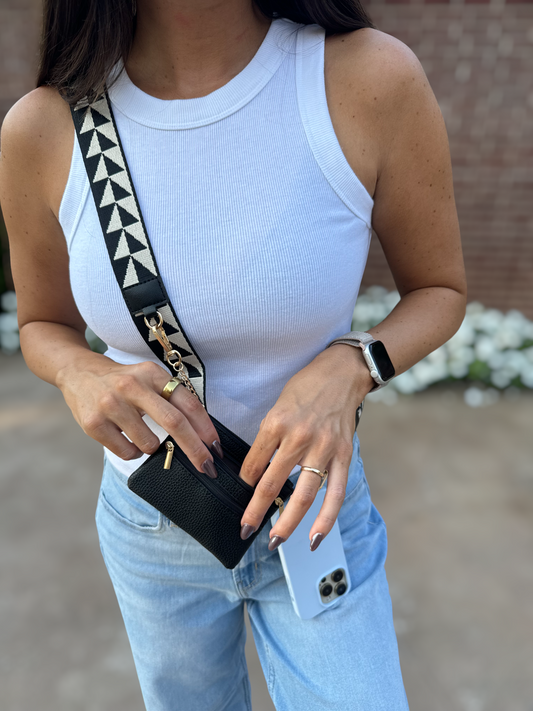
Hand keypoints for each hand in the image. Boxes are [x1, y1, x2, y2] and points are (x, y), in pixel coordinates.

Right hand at [57, 354, 220, 475]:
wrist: (79, 373)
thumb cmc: (123, 382)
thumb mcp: (149, 378)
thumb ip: (172, 399)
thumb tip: (202, 435)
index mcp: (153, 374)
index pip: (188, 403)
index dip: (206, 428)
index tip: (216, 448)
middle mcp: (133, 386)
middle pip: (175, 423)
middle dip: (195, 450)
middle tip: (207, 467)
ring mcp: (112, 404)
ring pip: (150, 444)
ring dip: (154, 448)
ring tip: (141, 434)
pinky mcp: (94, 423)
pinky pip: (127, 452)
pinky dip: (133, 452)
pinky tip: (124, 437)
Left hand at [238, 344, 373, 549]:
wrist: (342, 372)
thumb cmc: (307, 386)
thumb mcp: (277, 405)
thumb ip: (269, 437)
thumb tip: (258, 469)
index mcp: (276, 423)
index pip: (253, 463)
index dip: (245, 482)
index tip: (241, 493)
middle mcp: (299, 437)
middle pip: (272, 484)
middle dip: (255, 511)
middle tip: (245, 529)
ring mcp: (323, 448)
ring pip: (303, 495)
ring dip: (287, 523)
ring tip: (274, 541)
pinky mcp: (343, 454)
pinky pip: (335, 493)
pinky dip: (326, 518)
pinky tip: (315, 537)